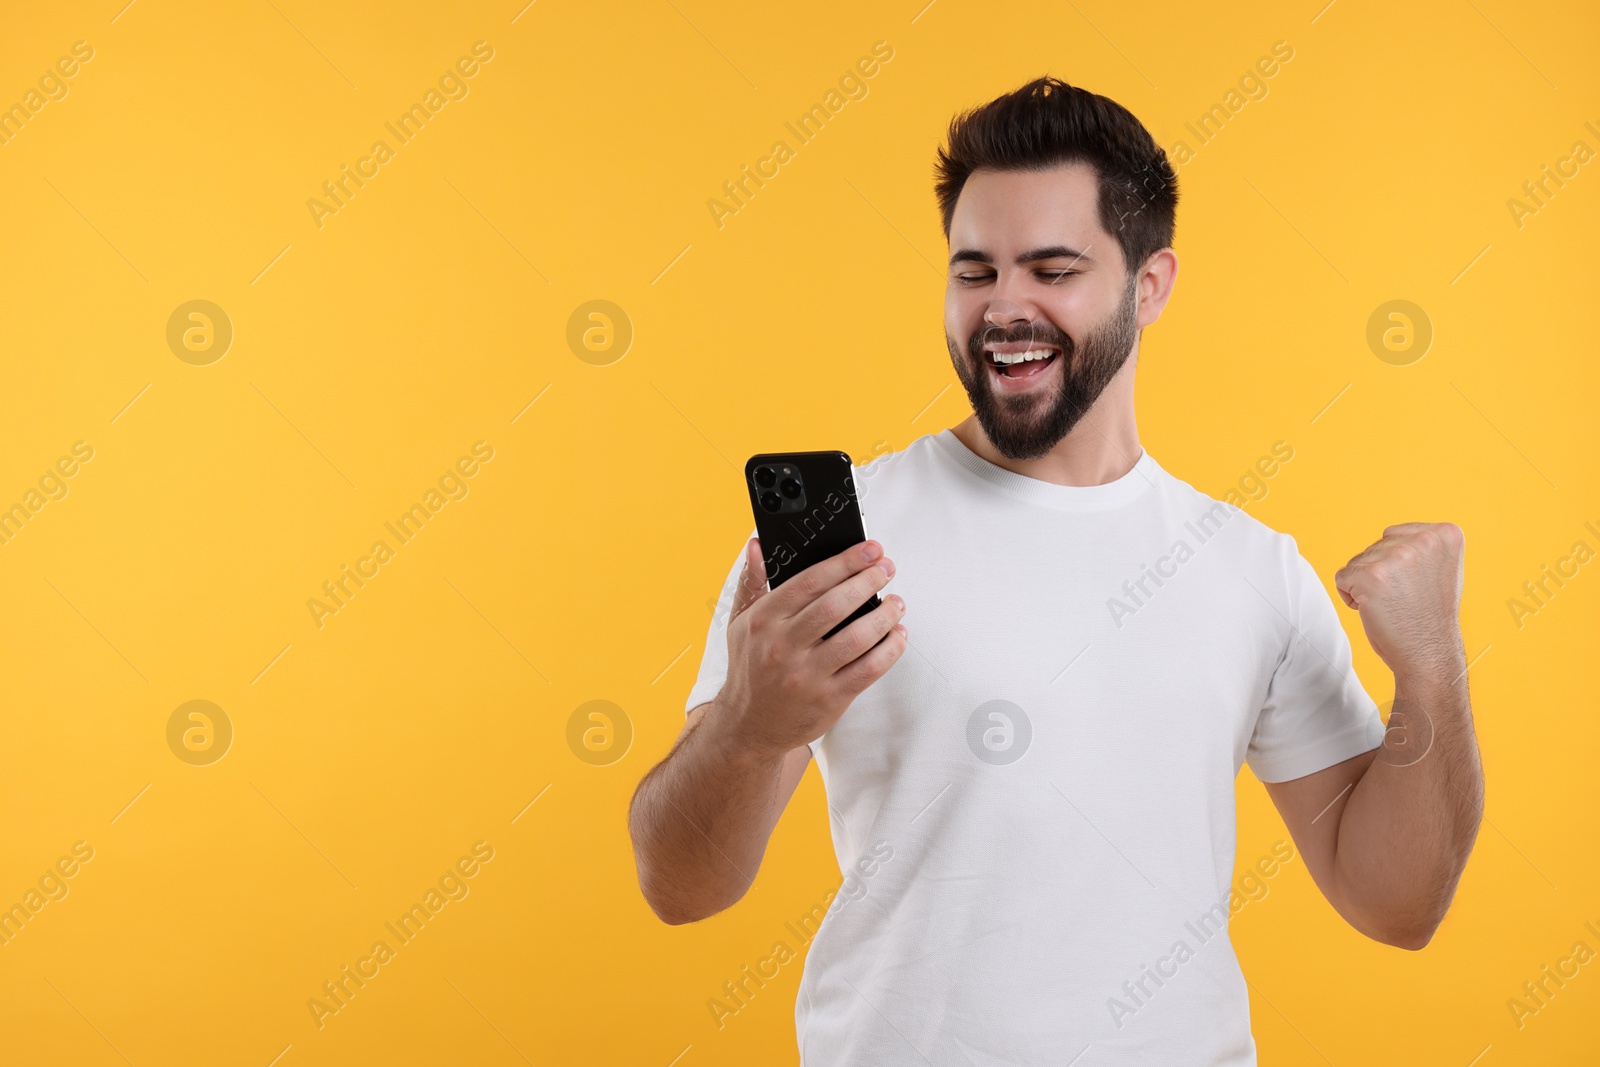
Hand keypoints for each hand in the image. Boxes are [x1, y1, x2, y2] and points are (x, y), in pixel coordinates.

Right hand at [713, 538, 907, 758]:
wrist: (749, 726)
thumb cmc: (751, 668)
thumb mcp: (740, 623)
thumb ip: (752, 582)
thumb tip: (757, 546)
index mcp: (763, 621)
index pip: (810, 581)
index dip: (845, 561)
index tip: (869, 549)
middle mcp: (783, 647)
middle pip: (836, 604)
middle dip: (868, 581)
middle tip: (887, 568)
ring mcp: (807, 675)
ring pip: (858, 637)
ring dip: (885, 615)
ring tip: (896, 602)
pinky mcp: (829, 699)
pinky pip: (869, 669)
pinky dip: (890, 649)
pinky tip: (897, 635)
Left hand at [1334, 522, 1465, 680]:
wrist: (1429, 654)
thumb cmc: (1429, 615)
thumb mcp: (1439, 568)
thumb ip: (1420, 546)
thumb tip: (1390, 534)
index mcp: (1445, 534)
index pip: (1394, 535)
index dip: (1397, 564)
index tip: (1418, 585)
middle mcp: (1424, 540)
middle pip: (1376, 546)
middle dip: (1381, 572)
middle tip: (1405, 598)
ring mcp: (1397, 556)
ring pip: (1358, 561)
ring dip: (1366, 585)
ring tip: (1393, 605)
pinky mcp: (1371, 575)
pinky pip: (1342, 577)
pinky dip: (1350, 596)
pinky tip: (1375, 610)